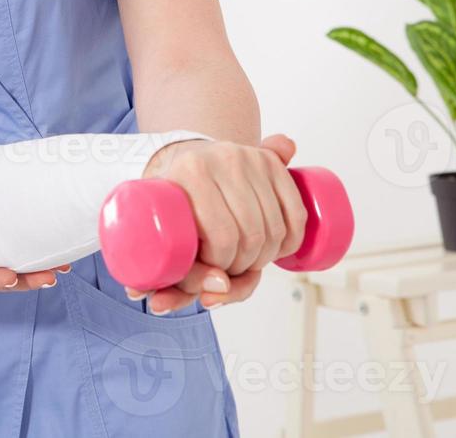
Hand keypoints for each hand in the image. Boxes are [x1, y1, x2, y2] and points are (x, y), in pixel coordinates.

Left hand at [128, 134, 306, 314]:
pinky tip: (275, 252)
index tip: (208, 273)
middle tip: (227, 271)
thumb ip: (165, 272)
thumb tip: (182, 299)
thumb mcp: (158, 232)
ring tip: (245, 262)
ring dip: (265, 259)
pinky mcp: (272, 162)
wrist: (185, 157)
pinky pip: (296, 213)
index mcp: (190, 171)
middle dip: (242, 267)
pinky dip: (291, 242)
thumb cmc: (171, 203)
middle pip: (251, 235)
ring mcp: (251, 158)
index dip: (220, 267)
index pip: (221, 236)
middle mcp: (223, 158)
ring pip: (276, 229)